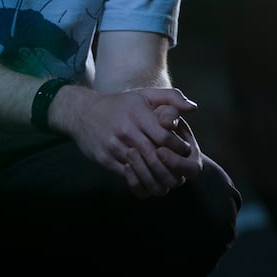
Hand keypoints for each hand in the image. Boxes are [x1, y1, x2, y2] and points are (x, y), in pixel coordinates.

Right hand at [58, 86, 198, 197]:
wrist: (83, 113)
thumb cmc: (120, 105)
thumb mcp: (144, 96)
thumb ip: (171, 98)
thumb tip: (193, 108)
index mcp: (138, 114)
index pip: (164, 136)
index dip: (177, 147)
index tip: (185, 151)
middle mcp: (125, 129)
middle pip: (154, 155)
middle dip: (170, 166)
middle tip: (182, 173)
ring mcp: (113, 145)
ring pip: (141, 167)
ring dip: (157, 177)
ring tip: (169, 181)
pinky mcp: (104, 158)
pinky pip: (126, 174)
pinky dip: (140, 180)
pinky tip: (150, 181)